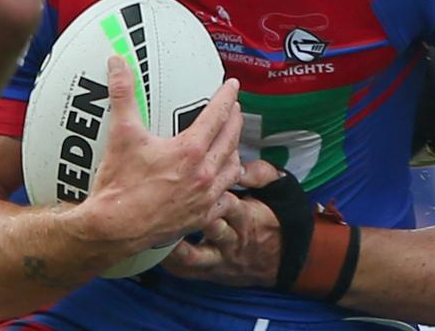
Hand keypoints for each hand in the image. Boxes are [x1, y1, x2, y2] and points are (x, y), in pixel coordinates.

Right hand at [80, 56, 246, 251]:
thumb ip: (123, 94)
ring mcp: (204, 198)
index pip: (218, 115)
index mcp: (190, 150)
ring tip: (231, 144)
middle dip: (235, 121)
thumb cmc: (118, 184)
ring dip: (234, 152)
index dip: (227, 97)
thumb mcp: (121, 133)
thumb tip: (118, 63)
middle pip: (230, 140)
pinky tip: (224, 185)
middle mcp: (204, 174)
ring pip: (232, 170)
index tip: (232, 85)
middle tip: (235, 110)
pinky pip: (224, 201)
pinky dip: (227, 189)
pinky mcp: (199, 217)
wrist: (113, 228)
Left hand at [163, 160, 283, 286]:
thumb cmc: (275, 219)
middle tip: (163, 199)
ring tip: (151, 226)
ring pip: (192, 253)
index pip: (228, 203)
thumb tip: (239, 163)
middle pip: (207, 227)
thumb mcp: (278, 190)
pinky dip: (169, 260)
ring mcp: (220, 259)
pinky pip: (187, 270)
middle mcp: (232, 240)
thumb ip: (259, 174)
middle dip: (187, 214)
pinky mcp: (210, 272)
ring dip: (172, 240)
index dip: (209, 191)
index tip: (188, 175)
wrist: (283, 259)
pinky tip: (154, 247)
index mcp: (248, 217)